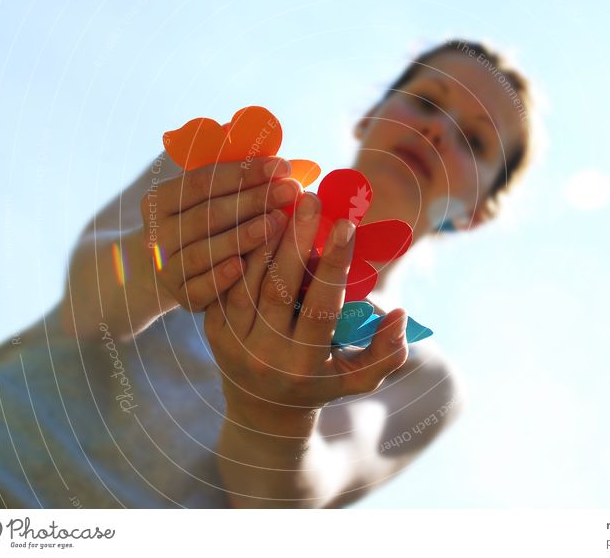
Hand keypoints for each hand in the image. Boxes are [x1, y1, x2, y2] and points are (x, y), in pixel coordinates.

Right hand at [139, 156, 301, 311]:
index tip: (281, 167)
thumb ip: (236, 183)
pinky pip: (200, 287)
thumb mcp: (209, 199)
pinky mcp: (180, 296)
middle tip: (289, 192)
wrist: (175, 270)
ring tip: (276, 223)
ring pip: (203, 251)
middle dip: (252, 201)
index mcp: (160, 199)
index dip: (244, 173)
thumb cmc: (204, 225)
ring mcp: (165, 267)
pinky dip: (221, 277)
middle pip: (208, 215)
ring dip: (242, 237)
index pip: (203, 181)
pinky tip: (244, 266)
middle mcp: (158, 233)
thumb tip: (280, 167)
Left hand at [203, 192, 409, 433]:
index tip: (346, 225)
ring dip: (263, 238)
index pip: (320, 309)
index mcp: (303, 365)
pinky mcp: (211, 327)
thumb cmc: (320, 383)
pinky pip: (225, 281)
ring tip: (281, 201)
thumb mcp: (357, 378)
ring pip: (246, 280)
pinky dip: (239, 249)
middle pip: (278, 288)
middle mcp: (263, 355)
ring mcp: (231, 341)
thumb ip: (387, 352)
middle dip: (295, 240)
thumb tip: (399, 314)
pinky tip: (255, 219)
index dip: (334, 266)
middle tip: (310, 199)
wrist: (262, 411)